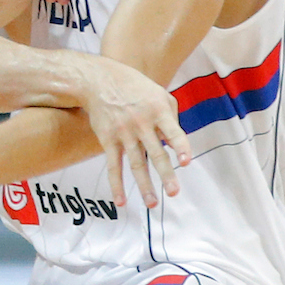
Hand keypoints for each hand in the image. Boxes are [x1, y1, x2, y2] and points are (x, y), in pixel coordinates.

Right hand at [79, 57, 190, 207]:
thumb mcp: (158, 92)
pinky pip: (113, 166)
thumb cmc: (134, 87)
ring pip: (136, 164)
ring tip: (152, 204)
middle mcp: (141, 122)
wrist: (98, 80)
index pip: (172, 132)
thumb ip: (171, 115)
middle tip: (174, 192)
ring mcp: (124, 132)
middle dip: (166, 174)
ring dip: (145, 186)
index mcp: (158, 110)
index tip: (186, 162)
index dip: (180, 147)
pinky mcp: (108, 139)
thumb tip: (177, 143)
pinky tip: (121, 201)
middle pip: (155, 153)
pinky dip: (116, 184)